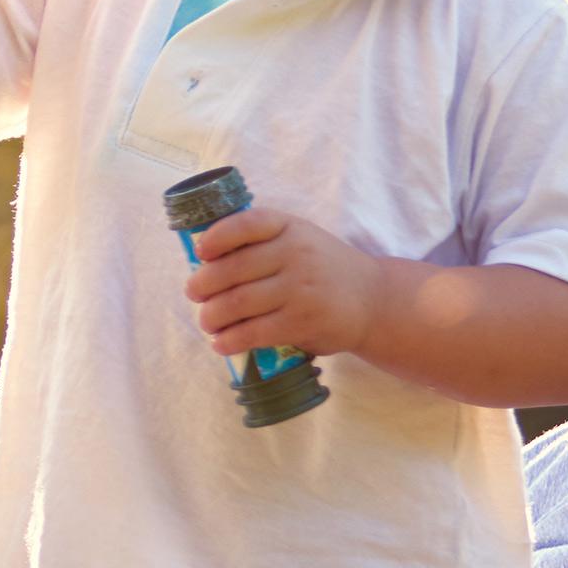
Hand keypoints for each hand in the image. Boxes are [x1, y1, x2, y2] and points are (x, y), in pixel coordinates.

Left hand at [183, 207, 381, 358]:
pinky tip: (221, 343)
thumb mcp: (300, 239)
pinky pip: (254, 332)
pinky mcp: (302, 322)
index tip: (199, 252)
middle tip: (194, 293)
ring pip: (238, 303)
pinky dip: (230, 340)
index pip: (246, 224)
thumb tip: (204, 264)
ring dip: (211, 316)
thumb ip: (262, 244)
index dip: (216, 237)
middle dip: (202, 285)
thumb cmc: (323, 268)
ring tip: (207, 321)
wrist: (373, 299)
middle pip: (232, 269)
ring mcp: (299, 289)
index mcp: (290, 227)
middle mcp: (295, 254)